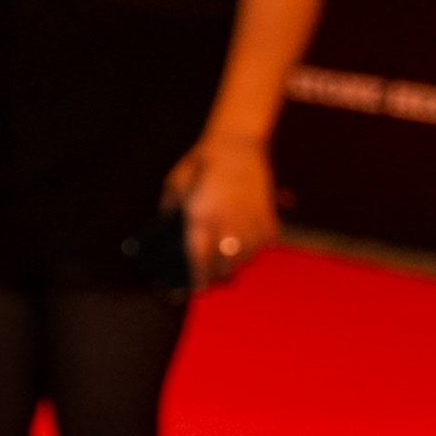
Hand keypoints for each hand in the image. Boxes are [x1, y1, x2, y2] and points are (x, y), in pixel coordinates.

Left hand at [166, 138, 276, 285]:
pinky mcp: (268, 217)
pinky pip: (264, 245)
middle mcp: (228, 223)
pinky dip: (254, 249)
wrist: (236, 145)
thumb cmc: (199, 165)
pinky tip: (243, 246)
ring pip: (246, 259)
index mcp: (201, 217)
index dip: (196, 279)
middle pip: (225, 266)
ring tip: (224, 263)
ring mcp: (251, 221)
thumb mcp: (174, 187)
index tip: (192, 290)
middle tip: (207, 278)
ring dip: (234, 265)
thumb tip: (166, 239)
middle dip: (215, 276)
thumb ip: (170, 214)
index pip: (199, 259)